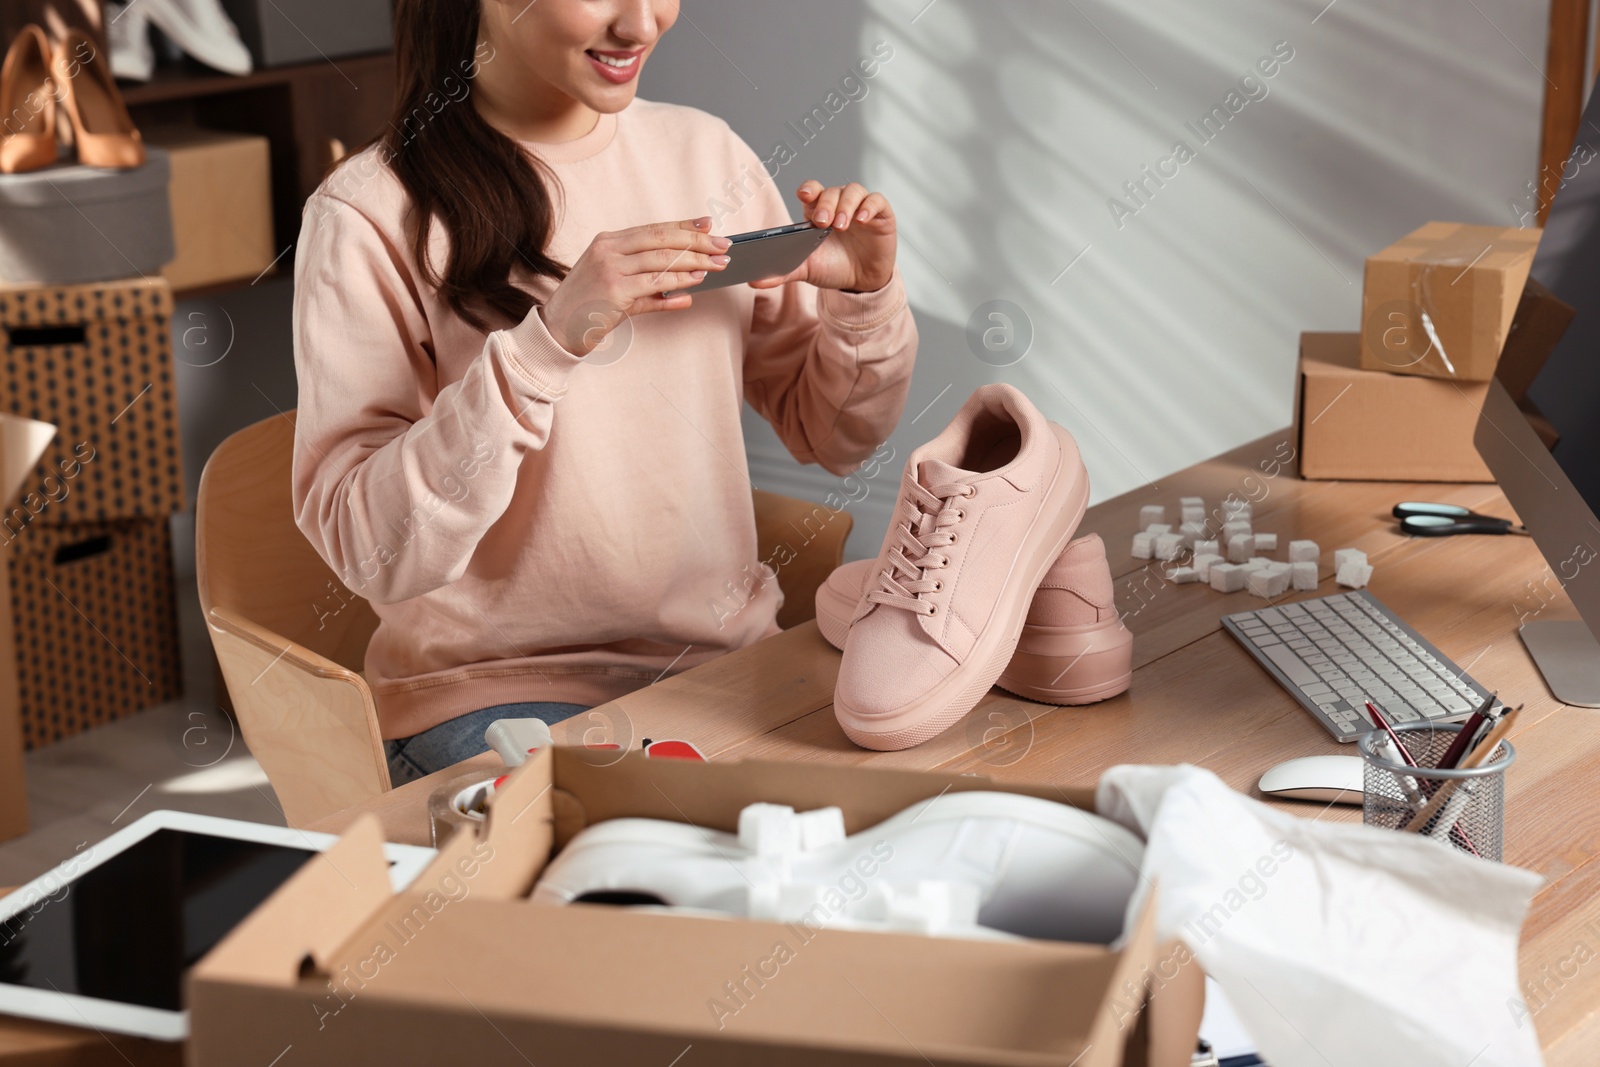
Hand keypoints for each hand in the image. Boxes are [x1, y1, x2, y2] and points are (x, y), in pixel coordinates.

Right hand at [539, 216, 730, 355]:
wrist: (556, 330)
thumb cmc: (587, 310)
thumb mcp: (617, 290)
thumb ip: (650, 289)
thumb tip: (688, 292)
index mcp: (608, 241)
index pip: (654, 229)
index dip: (684, 225)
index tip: (709, 224)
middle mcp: (609, 249)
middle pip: (662, 239)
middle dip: (697, 240)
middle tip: (724, 245)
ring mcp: (610, 268)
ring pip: (663, 259)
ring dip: (695, 261)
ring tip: (719, 264)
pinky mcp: (614, 291)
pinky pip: (655, 284)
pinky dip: (679, 281)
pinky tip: (697, 280)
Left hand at [748, 181, 896, 293]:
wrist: (860, 283)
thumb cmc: (832, 268)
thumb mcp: (806, 270)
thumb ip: (782, 272)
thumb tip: (753, 281)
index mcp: (817, 211)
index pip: (812, 190)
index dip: (809, 189)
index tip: (804, 195)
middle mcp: (838, 204)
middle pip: (831, 191)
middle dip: (826, 203)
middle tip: (822, 222)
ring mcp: (860, 208)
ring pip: (853, 191)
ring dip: (846, 205)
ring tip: (840, 225)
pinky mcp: (880, 215)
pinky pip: (876, 201)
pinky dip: (868, 207)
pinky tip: (861, 221)